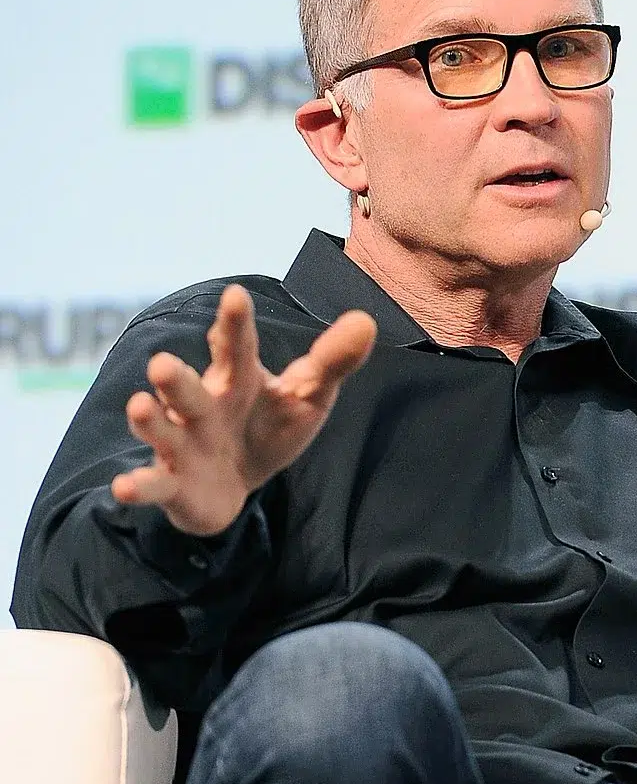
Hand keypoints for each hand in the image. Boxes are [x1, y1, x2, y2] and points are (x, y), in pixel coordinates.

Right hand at [111, 284, 376, 535]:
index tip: (236, 297)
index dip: (235, 324)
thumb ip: (332, 362)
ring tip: (140, 404)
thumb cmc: (268, 428)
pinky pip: (152, 484)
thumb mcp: (307, 397)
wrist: (233, 486)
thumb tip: (367, 320)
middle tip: (162, 363)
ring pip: (163, 429)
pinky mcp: (172, 482)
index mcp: (236, 379)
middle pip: (189, 389)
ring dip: (150, 420)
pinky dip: (137, 485)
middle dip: (177, 378)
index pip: (237, 348)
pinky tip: (123, 486)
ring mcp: (182, 443)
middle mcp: (202, 406)